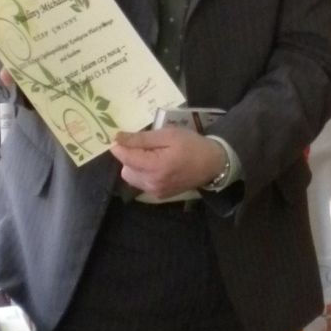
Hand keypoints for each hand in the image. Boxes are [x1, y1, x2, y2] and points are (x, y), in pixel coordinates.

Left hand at [110, 129, 224, 198]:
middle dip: (130, 156)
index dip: (120, 145)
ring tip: (153, 155)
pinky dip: (144, 174)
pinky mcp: (160, 195)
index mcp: (154, 167)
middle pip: (125, 169)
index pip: (124, 158)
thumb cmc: (192, 145)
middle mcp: (152, 183)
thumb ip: (142, 138)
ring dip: (136, 165)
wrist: (213, 163)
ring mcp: (156, 192)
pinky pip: (142, 183)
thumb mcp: (168, 135)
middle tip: (147, 146)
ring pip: (132, 178)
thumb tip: (118, 138)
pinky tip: (158, 165)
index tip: (123, 136)